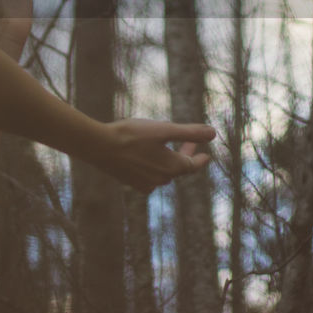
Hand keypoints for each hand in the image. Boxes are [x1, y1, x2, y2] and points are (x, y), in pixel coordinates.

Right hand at [90, 119, 215, 192]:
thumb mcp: (164, 129)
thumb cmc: (132, 135)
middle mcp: (160, 179)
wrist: (99, 146)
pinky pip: (148, 177)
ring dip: (167, 160)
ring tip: (164, 147)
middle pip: (178, 168)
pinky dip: (152, 166)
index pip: (192, 166)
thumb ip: (189, 132)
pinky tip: (145, 158)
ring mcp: (144, 183)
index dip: (200, 159)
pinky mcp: (130, 182)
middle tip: (188, 144)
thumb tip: (213, 133)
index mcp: (171, 168)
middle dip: (184, 155)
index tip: (206, 154)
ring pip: (162, 173)